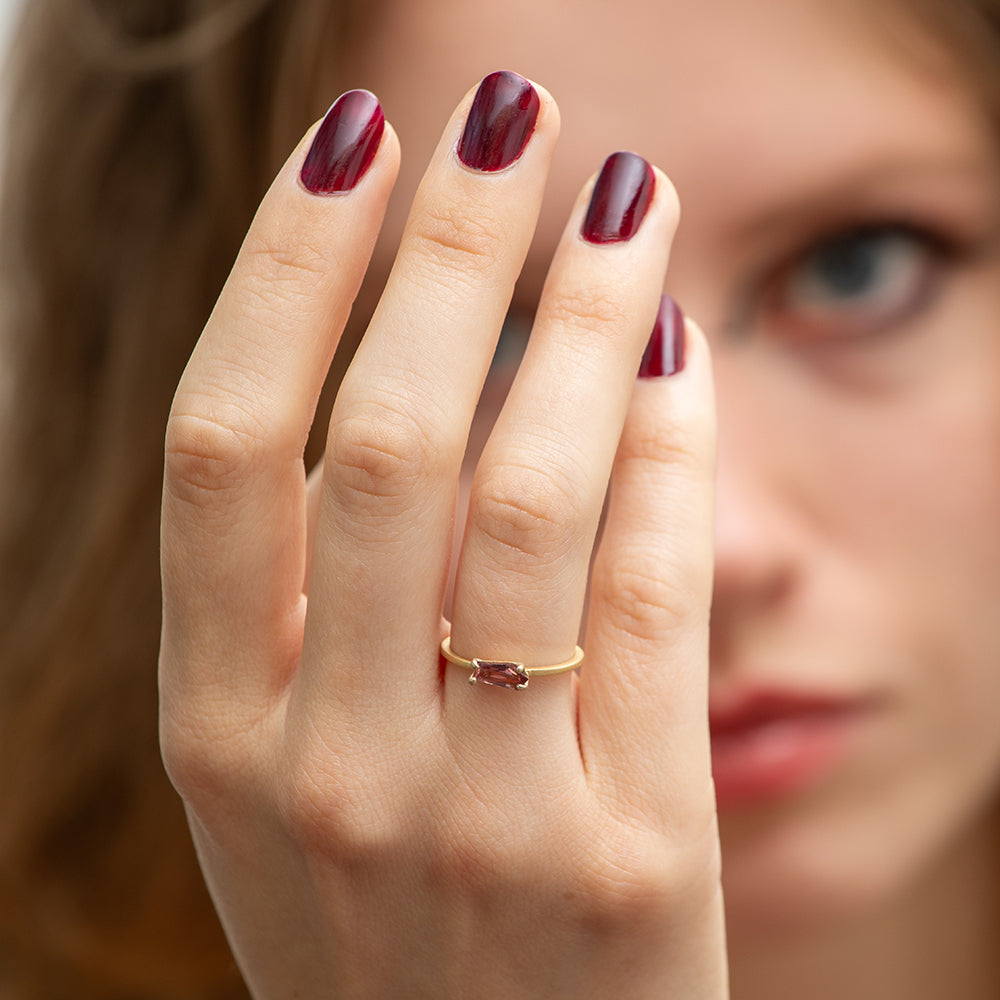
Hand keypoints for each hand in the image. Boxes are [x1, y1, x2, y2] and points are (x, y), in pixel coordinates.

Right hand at [159, 73, 725, 997]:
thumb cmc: (382, 914)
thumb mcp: (290, 767)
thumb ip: (323, 585)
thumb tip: (430, 361)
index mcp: (211, 727)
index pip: (226, 441)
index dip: (287, 271)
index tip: (355, 143)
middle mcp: (322, 762)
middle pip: (384, 436)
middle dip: (449, 247)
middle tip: (508, 115)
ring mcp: (475, 814)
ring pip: (533, 495)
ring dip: (587, 317)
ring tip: (626, 198)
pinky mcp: (625, 853)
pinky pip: (655, 596)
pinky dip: (677, 454)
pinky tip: (686, 357)